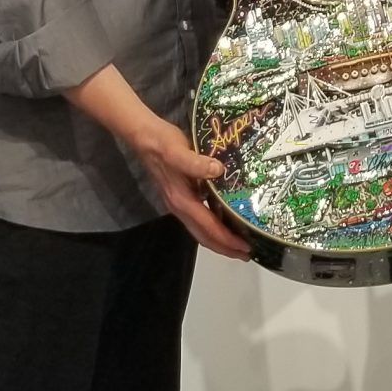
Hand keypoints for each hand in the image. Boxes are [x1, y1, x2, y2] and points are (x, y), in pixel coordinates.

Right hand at [131, 118, 252, 260]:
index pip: (208, 226)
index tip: (246, 247)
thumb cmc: (163, 142)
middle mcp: (180, 207)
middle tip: (247, 254)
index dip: (227, 239)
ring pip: (200, 230)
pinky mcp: (180, 196)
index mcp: (182, 200)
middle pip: (204, 236)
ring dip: (219, 240)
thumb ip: (196, 163)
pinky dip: (213, 226)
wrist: (144, 136)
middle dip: (225, 248)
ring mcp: (179, 203)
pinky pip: (199, 218)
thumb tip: (218, 170)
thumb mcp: (178, 151)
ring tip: (239, 244)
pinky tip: (225, 220)